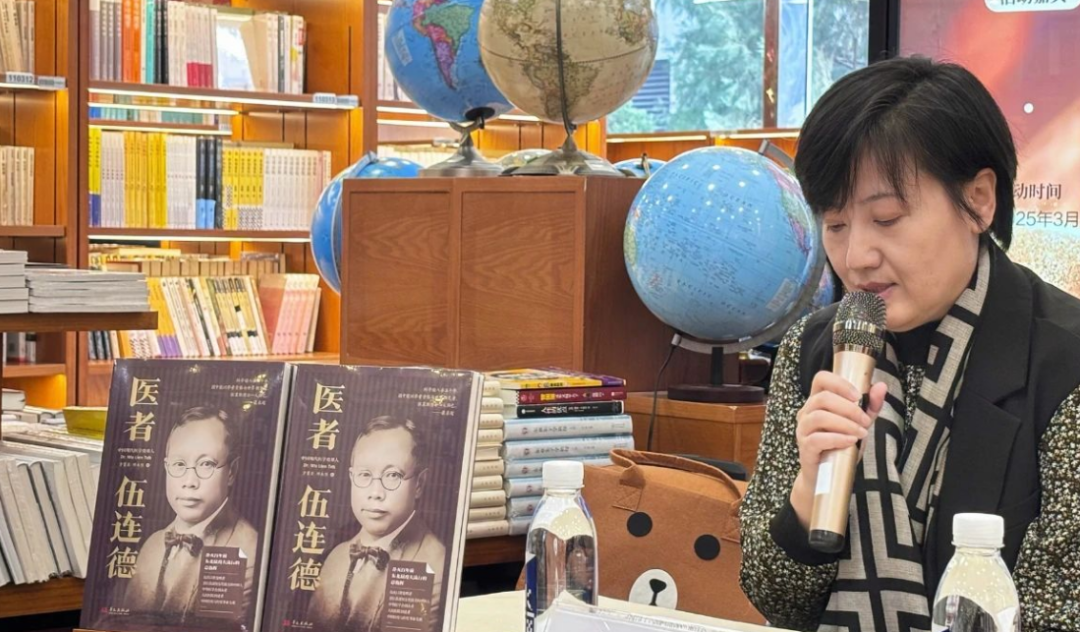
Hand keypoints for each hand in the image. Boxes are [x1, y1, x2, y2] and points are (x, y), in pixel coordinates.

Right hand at [789, 372, 886, 528]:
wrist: (828, 476)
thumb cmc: (841, 446)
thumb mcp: (859, 423)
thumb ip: (870, 406)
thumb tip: (881, 386)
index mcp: (817, 402)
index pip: (821, 379)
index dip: (839, 383)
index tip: (857, 396)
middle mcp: (807, 412)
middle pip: (823, 398)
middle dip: (849, 408)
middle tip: (866, 421)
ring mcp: (803, 430)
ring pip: (819, 416)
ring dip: (845, 423)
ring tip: (861, 433)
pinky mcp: (804, 447)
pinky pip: (817, 439)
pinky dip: (837, 438)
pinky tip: (850, 441)